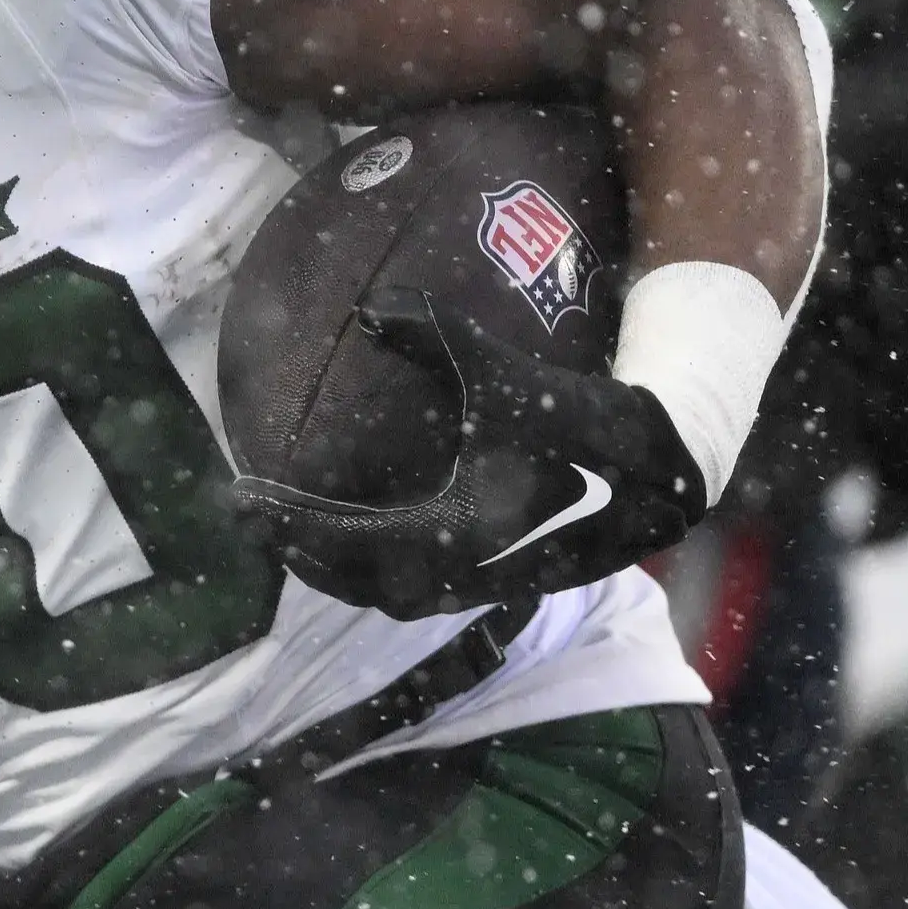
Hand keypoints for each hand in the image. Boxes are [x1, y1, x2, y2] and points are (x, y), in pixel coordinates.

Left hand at [231, 293, 699, 618]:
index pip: (350, 542)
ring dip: (335, 571)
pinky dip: (375, 572)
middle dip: (299, 554)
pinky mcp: (500, 581)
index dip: (291, 523)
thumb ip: (433, 336)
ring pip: (387, 599)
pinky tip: (356, 538)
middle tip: (252, 517)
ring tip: (290, 531)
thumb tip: (367, 309)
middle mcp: (467, 573)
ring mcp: (485, 584)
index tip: (245, 497)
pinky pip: (417, 592)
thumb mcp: (504, 373)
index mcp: (460, 532)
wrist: (661, 465)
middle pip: (357, 586)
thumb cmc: (582, 416)